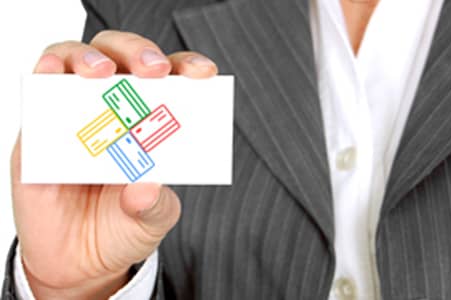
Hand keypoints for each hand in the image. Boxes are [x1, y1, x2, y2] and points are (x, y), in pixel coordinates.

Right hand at [11, 30, 216, 298]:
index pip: (173, 78)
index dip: (188, 67)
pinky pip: (37, 91)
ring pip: (76, 60)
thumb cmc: (123, 228)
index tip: (204, 73)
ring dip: (88, 57)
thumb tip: (145, 186)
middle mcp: (114, 109)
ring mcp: (74, 115)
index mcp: (153, 121)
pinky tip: (52, 77)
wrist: (77, 263)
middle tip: (153, 70)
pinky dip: (44, 75)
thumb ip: (154, 205)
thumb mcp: (152, 220)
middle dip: (139, 52)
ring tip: (100, 73)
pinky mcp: (38, 131)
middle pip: (124, 56)